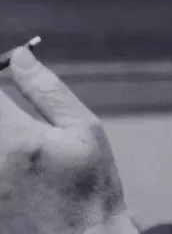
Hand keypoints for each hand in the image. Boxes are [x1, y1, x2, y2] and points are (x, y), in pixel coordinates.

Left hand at [0, 46, 138, 233]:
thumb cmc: (90, 186)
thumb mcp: (84, 130)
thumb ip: (47, 90)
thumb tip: (19, 55)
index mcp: (17, 139)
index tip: (3, 77)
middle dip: (0, 109)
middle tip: (11, 112)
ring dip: (2, 132)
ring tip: (20, 149)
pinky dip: (0, 158)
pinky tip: (14, 167)